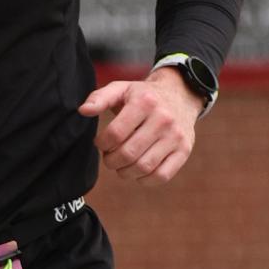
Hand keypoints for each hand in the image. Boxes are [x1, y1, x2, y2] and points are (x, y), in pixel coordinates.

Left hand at [78, 65, 200, 183]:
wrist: (179, 96)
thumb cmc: (143, 96)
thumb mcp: (122, 89)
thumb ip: (100, 98)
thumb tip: (83, 110)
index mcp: (145, 102)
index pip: (115, 134)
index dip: (102, 144)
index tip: (101, 143)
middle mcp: (163, 119)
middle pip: (128, 153)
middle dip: (111, 161)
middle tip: (109, 157)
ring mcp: (176, 136)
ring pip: (143, 167)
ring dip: (125, 172)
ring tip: (121, 164)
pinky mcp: (184, 150)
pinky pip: (161, 176)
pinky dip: (144, 180)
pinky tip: (138, 171)